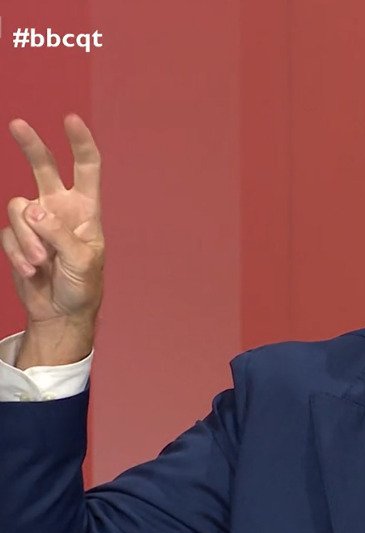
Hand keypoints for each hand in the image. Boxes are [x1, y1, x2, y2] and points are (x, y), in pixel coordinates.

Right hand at [1, 114, 102, 367]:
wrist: (61, 311)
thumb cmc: (83, 285)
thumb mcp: (82, 261)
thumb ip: (59, 234)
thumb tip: (33, 210)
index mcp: (85, 209)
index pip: (87, 169)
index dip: (80, 143)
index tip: (71, 120)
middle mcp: (60, 208)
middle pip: (44, 168)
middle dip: (31, 145)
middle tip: (17, 124)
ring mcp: (36, 222)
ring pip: (18, 208)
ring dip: (27, 238)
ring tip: (44, 262)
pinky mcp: (17, 237)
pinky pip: (8, 235)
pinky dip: (19, 253)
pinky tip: (32, 270)